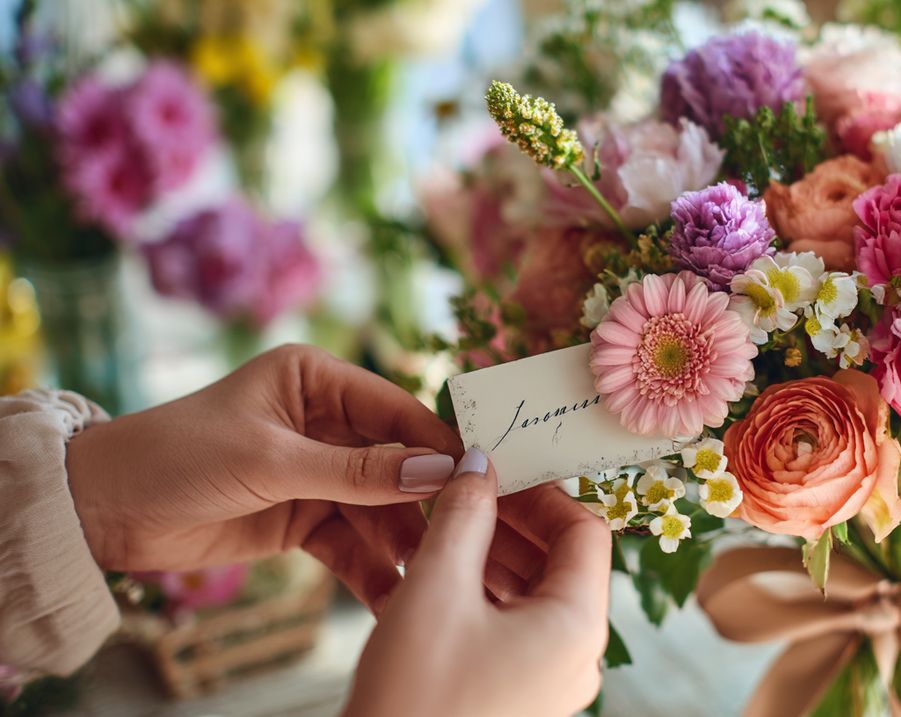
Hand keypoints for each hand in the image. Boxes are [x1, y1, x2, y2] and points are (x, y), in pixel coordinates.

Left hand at [66, 344, 464, 609]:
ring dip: (401, 540)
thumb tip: (439, 473)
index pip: (394, 409)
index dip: (436, 443)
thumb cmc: (177, 456)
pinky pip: (350, 540)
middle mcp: (323, 420)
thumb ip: (357, 471)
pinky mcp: (302, 516)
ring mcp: (316, 471)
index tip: (481, 476)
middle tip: (467, 535)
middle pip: (394, 461)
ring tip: (430, 573)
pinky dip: (369, 566)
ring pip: (378, 506)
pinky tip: (392, 591)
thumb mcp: (271, 460)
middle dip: (424, 500)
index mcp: (315, 379)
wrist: (102, 512)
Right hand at [346, 450, 611, 716]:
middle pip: (563, 562)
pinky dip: (485, 591)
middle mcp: (578, 655)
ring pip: (536, 593)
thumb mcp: (435, 589)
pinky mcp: (519, 696)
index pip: (585, 532)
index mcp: (578, 626)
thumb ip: (464, 516)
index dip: (542, 491)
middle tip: (464, 486)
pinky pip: (515, 627)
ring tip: (444, 522)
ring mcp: (550, 681)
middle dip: (514, 518)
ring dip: (494, 552)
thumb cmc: (413, 697)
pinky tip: (440, 571)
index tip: (497, 466)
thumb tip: (479, 464)